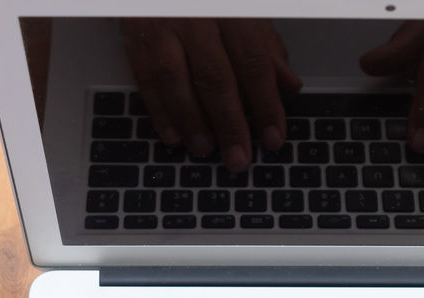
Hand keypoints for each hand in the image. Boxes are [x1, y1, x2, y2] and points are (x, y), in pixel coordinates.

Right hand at [122, 19, 301, 169]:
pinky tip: (173, 136)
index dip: (266, 104)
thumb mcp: (247, 13)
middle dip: (229, 123)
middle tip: (238, 157)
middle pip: (215, 77)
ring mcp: (163, 25)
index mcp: (232, 11)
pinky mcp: (135, 35)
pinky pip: (144, 78)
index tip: (273, 137)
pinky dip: (159, 111)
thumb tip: (289, 85)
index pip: (254, 63)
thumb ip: (267, 49)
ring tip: (205, 148)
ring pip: (175, 80)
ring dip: (191, 121)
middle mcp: (197, 17)